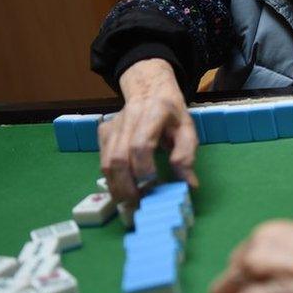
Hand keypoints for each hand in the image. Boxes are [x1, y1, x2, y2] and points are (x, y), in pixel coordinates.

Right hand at [98, 58, 198, 203]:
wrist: (149, 90)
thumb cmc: (171, 113)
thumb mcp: (188, 128)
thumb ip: (187, 155)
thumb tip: (189, 185)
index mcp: (153, 114)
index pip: (141, 145)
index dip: (144, 169)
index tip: (154, 186)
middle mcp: (127, 119)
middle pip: (119, 158)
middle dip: (127, 186)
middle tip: (140, 203)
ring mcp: (111, 126)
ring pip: (107, 162)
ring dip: (117, 187)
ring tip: (131, 201)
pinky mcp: (102, 134)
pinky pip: (103, 160)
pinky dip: (111, 179)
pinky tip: (123, 188)